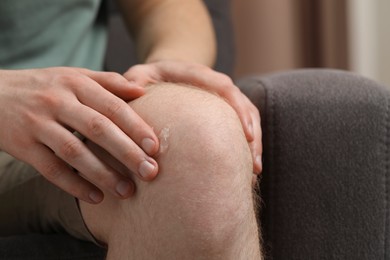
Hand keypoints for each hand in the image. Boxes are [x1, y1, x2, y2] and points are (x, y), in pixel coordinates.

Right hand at [0, 67, 158, 203]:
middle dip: (127, 152)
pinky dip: (74, 185)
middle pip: (98, 129)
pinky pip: (51, 169)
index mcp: (75, 83)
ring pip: (74, 152)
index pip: (112, 106)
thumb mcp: (74, 76)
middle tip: (150, 172)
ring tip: (127, 190)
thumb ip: (108, 82)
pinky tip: (96, 198)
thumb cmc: (44, 87)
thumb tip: (142, 90)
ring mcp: (38, 124)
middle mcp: (57, 101)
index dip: (136, 126)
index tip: (155, 147)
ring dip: (103, 174)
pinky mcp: (22, 146)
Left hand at [123, 61, 261, 173]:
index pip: (224, 87)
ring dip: (253, 142)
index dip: (237, 109)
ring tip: (254, 170)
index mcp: (198, 74)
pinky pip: (243, 125)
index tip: (245, 133)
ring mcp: (224, 98)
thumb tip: (133, 90)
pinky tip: (246, 168)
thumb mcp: (140, 75)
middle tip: (253, 161)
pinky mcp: (226, 111)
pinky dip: (247, 145)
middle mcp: (216, 84)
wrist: (166, 72)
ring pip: (248, 117)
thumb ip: (135, 80)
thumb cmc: (151, 78)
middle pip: (243, 104)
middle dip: (251, 132)